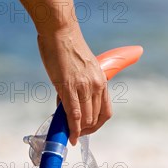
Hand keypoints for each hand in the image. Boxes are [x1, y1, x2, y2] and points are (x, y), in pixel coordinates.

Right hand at [37, 26, 111, 145]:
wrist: (61, 31)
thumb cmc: (67, 48)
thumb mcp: (81, 70)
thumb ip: (79, 87)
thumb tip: (68, 105)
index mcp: (102, 81)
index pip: (106, 112)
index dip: (97, 125)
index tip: (87, 129)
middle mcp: (97, 86)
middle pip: (95, 118)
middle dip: (85, 128)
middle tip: (73, 131)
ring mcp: (84, 87)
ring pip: (86, 119)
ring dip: (78, 129)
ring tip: (68, 131)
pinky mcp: (69, 87)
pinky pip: (74, 114)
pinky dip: (73, 128)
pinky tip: (70, 135)